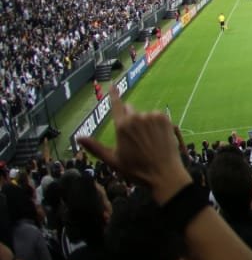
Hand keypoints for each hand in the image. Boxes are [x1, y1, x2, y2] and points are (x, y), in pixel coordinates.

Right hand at [79, 86, 188, 202]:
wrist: (164, 173)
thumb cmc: (136, 169)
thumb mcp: (112, 160)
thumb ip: (95, 147)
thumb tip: (78, 138)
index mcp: (122, 126)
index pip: (116, 105)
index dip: (114, 95)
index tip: (113, 85)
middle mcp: (137, 117)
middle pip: (130, 111)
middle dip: (130, 120)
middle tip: (135, 139)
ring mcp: (152, 116)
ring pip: (145, 116)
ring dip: (144, 123)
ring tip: (148, 142)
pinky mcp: (165, 118)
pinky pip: (157, 117)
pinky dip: (156, 124)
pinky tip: (157, 138)